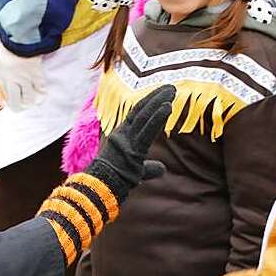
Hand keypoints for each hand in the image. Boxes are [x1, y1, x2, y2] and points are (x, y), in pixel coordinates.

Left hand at [0, 36, 43, 111]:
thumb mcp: (0, 50)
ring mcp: (25, 77)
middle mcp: (12, 79)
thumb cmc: (8, 39)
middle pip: (16, 102)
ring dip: (31, 101)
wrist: (19, 35)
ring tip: (33, 102)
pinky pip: (40, 88)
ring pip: (29, 98)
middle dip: (20, 106)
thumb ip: (2, 58)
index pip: (5, 94)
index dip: (9, 100)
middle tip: (23, 106)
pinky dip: (42, 93)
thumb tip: (1, 57)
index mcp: (2, 74)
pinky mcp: (36, 74)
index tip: (12, 102)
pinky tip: (42, 96)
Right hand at [85, 85, 175, 205]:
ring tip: (172, 90)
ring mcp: (126, 139)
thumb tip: (162, 169)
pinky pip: (147, 130)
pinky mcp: (131, 147)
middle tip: (171, 86)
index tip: (163, 93)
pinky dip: (158, 117)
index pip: (138, 114)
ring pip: (144, 116)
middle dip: (156, 97)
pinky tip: (168, 106)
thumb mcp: (137, 173)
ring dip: (159, 101)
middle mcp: (123, 134)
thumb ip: (149, 168)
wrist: (103, 190)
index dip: (150, 102)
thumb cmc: (116, 181)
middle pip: (141, 110)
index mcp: (123, 136)